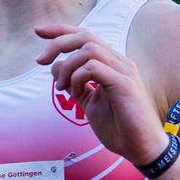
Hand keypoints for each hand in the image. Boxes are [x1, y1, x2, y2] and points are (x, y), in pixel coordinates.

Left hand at [34, 24, 168, 167]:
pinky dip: (77, 77)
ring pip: (88, 49)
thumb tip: (56, 68)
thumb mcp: (90, 103)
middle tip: (40, 61)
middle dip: (58, 43)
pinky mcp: (124, 84)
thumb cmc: (120, 127)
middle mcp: (119, 63)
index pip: (85, 36)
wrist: (141, 148)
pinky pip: (93, 67)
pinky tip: (75, 92)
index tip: (38, 31)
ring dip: (67, 66)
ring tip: (61, 87)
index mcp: (112, 64)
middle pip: (85, 36)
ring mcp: (124, 71)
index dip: (60, 30)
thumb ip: (75, 85)